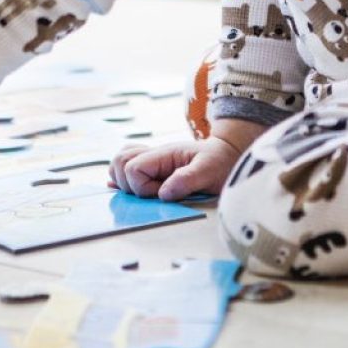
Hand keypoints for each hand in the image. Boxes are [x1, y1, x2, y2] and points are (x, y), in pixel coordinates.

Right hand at [108, 136, 243, 201]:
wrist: (228, 155)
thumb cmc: (220, 162)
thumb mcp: (209, 170)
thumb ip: (187, 179)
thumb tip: (163, 193)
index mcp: (164, 154)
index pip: (133, 167)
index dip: (141, 186)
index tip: (161, 193)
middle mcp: (154, 156)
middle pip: (119, 162)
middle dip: (127, 183)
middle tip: (151, 193)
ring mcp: (153, 162)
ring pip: (119, 163)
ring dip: (123, 180)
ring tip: (142, 192)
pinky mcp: (154, 170)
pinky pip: (128, 167)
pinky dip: (123, 179)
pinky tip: (122, 189)